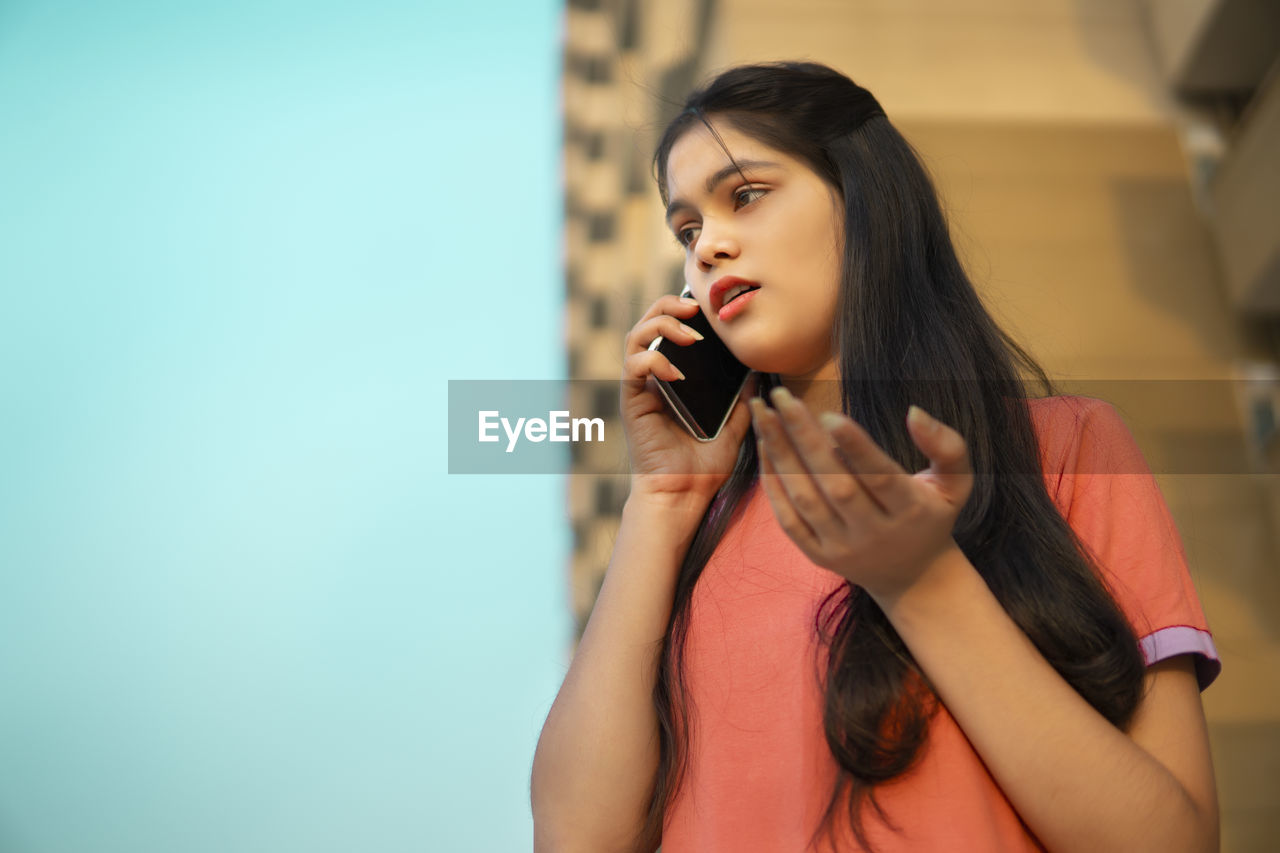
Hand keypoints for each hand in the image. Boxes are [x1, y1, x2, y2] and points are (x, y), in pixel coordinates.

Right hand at [620, 294, 754, 504]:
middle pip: (649, 323)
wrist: (682, 495)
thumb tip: (757, 373)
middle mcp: (653, 378)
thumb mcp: (732, 428)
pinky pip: (633, 367)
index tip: (710, 308)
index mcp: (674, 379)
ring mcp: (640, 388)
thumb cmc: (703, 468)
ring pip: (636, 337)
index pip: (671, 330)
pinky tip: (675, 370)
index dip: (684, 310)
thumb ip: (741, 400)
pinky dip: (653, 360)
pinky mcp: (631, 402)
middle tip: (695, 308)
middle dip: (669, 306)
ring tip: (689, 332)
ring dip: (661, 325)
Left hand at [750, 386, 972, 602]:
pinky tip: (764, 448)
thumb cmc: (931, 516)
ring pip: (805, 500)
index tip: (829, 414)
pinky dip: (773, 484)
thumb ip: (947, 446)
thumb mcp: (956, 483)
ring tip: (764, 414)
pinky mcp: (818, 555)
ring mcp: (842, 547)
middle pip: (835, 485)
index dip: (855, 447)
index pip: (879, 478)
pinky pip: (788, 520)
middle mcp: (873, 533)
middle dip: (804, 438)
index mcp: (910, 511)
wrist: (913, 577)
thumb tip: (915, 412)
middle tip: (782, 397)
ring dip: (780, 455)